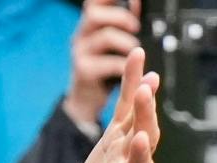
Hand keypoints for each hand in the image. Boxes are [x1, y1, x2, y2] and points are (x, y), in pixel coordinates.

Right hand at [57, 49, 158, 162]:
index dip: (139, 158)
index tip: (140, 139)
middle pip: (144, 141)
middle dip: (145, 116)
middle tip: (147, 91)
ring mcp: (125, 153)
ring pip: (138, 120)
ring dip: (143, 95)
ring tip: (144, 68)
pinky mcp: (116, 141)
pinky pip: (127, 110)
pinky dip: (134, 87)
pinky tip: (140, 64)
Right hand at [62, 3, 140, 133]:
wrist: (87, 99)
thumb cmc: (103, 69)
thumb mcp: (113, 44)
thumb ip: (123, 23)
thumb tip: (136, 4)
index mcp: (90, 26)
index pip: (94, 2)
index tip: (132, 2)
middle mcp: (81, 36)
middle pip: (94, 14)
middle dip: (120, 17)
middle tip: (135, 28)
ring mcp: (80, 53)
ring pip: (104, 37)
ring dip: (126, 43)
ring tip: (135, 52)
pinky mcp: (84, 71)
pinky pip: (107, 64)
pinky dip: (123, 66)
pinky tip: (128, 70)